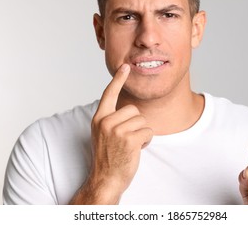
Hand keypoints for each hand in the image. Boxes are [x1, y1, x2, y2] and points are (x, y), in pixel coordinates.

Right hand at [87, 64, 152, 203]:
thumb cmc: (107, 158)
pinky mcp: (129, 139)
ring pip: (142, 120)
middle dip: (136, 124)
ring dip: (142, 133)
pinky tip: (137, 149)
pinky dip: (147, 140)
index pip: (109, 94)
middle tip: (127, 139)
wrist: (105, 180)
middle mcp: (106, 122)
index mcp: (99, 118)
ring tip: (131, 145)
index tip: (125, 66)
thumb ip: (111, 120)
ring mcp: (117, 130)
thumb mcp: (103, 134)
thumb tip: (127, 109)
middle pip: (133, 110)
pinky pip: (148, 131)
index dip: (118, 79)